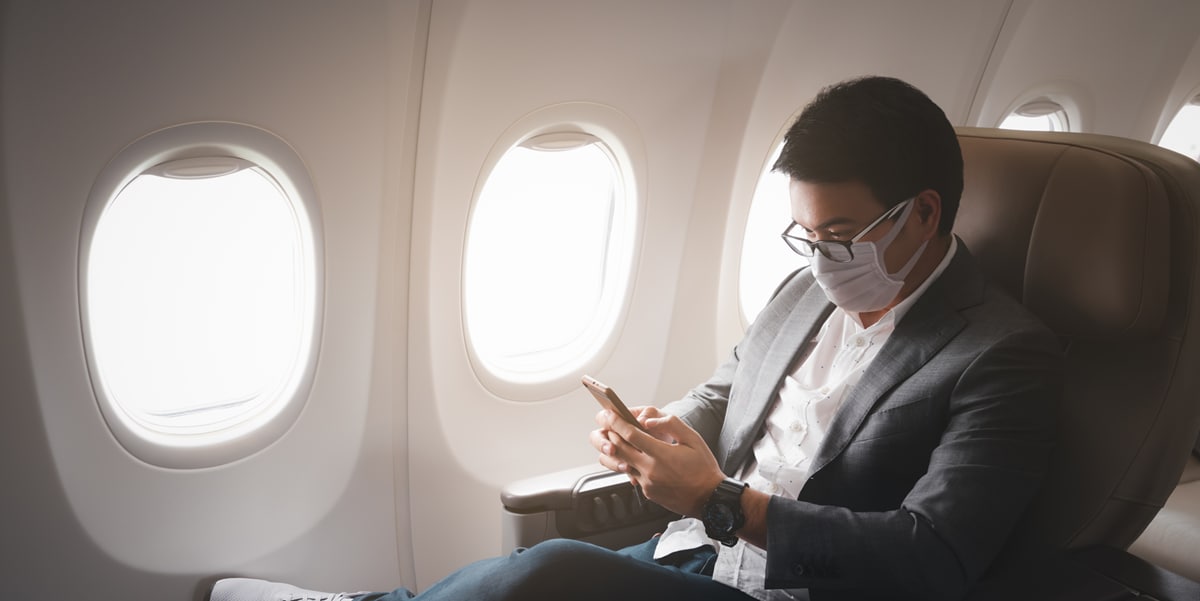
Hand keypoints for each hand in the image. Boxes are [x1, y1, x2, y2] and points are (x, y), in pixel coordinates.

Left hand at [589, 406, 724, 517]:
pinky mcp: (647, 492)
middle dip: (610, 433)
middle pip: (619, 449)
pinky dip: (629, 464)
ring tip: (616, 438)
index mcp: (661, 454)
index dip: (616, 422)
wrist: (709, 498)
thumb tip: (647, 420)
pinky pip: (632, 475)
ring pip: (621, 463)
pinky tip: (635, 456)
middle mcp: (650, 470)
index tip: (608, 414)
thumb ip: (671, 424)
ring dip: (616, 450)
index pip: (630, 435)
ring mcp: (647, 483)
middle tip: (606, 423)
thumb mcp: (693, 439)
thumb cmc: (703, 467)